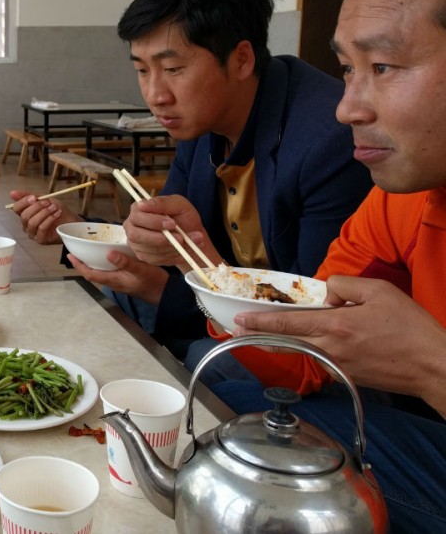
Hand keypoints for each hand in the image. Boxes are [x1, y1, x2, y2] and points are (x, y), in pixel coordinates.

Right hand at [8, 189, 80, 244]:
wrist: (71, 220)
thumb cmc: (57, 210)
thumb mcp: (44, 199)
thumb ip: (29, 195)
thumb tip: (11, 193)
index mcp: (25, 213)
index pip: (16, 208)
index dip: (24, 202)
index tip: (34, 197)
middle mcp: (26, 225)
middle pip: (24, 216)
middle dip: (37, 207)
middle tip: (48, 202)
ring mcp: (33, 233)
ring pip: (32, 222)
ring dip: (44, 213)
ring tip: (55, 208)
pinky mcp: (41, 239)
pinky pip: (41, 228)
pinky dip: (49, 219)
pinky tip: (56, 214)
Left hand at [67, 250, 168, 304]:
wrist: (165, 292)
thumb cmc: (153, 282)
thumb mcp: (140, 269)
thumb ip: (125, 262)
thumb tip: (108, 253)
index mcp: (114, 280)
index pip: (90, 274)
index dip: (79, 265)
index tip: (70, 256)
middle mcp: (114, 281)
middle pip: (93, 273)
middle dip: (83, 263)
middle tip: (75, 252)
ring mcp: (119, 280)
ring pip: (101, 271)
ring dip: (93, 262)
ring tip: (87, 251)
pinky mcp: (125, 278)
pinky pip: (109, 270)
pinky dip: (104, 262)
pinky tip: (108, 254)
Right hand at [123, 194, 218, 267]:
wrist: (191, 235)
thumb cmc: (183, 216)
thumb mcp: (179, 204)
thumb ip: (162, 203)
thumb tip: (142, 204)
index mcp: (138, 210)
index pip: (137, 216)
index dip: (153, 221)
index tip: (172, 224)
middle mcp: (132, 226)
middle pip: (136, 235)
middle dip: (159, 238)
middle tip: (180, 238)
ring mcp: (135, 242)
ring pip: (148, 249)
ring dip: (170, 247)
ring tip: (186, 242)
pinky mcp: (143, 256)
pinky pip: (154, 259)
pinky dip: (171, 255)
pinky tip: (182, 250)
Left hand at [233, 275, 445, 413]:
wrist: (433, 366)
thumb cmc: (410, 328)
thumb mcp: (379, 291)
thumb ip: (346, 285)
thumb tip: (328, 293)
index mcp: (335, 326)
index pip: (287, 323)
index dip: (260, 322)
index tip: (239, 320)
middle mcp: (330, 349)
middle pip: (284, 342)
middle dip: (257, 336)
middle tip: (236, 330)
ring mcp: (336, 366)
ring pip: (300, 351)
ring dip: (280, 342)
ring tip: (262, 333)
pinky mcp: (346, 377)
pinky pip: (321, 358)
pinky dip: (311, 348)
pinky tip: (310, 341)